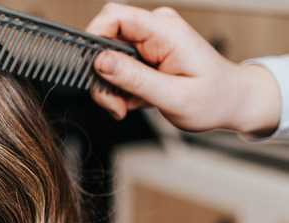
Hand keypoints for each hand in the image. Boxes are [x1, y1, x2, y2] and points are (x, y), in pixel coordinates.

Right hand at [85, 3, 279, 136]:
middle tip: (114, 103)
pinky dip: (119, 87)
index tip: (90, 70)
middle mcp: (156, 30)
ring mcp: (151, 40)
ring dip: (110, 86)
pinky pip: (118, 64)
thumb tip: (101, 62)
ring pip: (107, 57)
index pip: (115, 16)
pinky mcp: (147, 51)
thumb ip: (135, 79)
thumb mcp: (173, 97)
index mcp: (166, 33)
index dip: (93, 38)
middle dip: (102, 76)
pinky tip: (135, 99)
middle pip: (105, 41)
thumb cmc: (214, 98)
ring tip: (126, 105)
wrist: (232, 101)